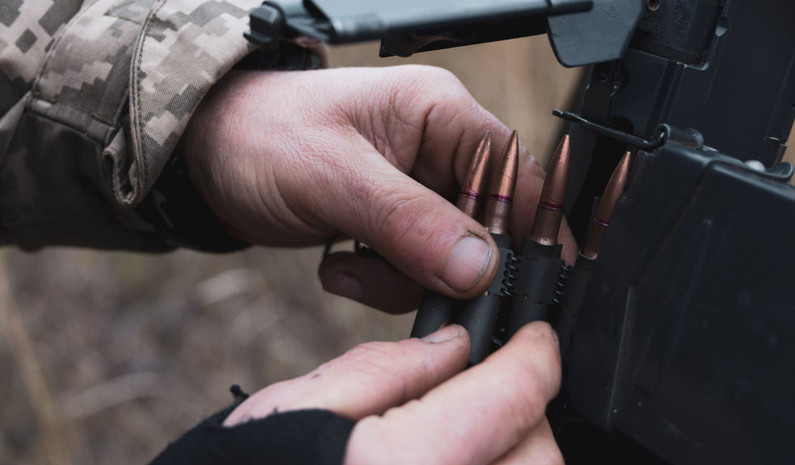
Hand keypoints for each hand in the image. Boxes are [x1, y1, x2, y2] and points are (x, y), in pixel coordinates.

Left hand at [181, 66, 575, 311]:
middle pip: (487, 228)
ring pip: (451, 261)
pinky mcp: (395, 225)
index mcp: (440, 114)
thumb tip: (479, 266)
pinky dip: (381, 283)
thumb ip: (408, 220)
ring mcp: (417, 192)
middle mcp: (438, 151)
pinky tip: (341, 265)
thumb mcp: (332, 175)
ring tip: (348, 263)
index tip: (515, 283)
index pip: (517, 175)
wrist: (208, 156)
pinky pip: (415, 272)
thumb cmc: (260, 135)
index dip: (527, 231)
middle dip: (441, 265)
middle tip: (391, 270)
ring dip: (402, 279)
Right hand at [224, 322, 562, 464]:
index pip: (510, 399)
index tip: (535, 342)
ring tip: (468, 434)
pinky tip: (458, 460)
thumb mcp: (301, 406)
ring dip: (516, 457)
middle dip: (527, 415)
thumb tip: (453, 348)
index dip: (534, 357)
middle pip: (538, 459)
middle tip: (493, 390)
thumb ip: (386, 370)